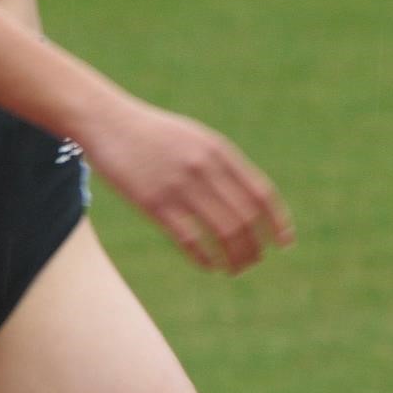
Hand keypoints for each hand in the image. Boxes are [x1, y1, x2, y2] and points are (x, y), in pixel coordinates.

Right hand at [73, 95, 295, 273]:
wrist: (107, 122)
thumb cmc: (152, 134)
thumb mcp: (194, 138)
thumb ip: (221, 163)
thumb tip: (248, 198)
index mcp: (218, 151)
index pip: (260, 194)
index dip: (277, 222)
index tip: (284, 243)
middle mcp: (204, 168)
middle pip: (245, 219)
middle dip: (255, 247)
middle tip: (253, 262)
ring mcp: (178, 186)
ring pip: (222, 232)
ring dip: (234, 257)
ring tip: (234, 269)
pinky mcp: (153, 203)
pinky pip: (189, 239)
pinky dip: (204, 258)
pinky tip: (209, 266)